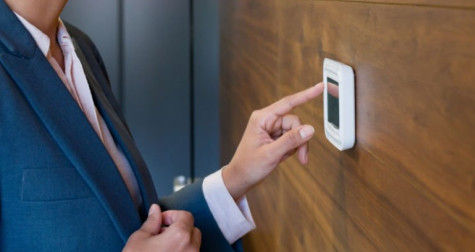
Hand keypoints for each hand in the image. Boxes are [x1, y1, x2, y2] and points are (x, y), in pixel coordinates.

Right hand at [123, 204, 200, 251]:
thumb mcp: (139, 239)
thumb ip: (151, 222)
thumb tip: (155, 210)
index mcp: (180, 236)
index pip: (186, 216)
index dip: (172, 215)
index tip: (160, 221)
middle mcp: (191, 249)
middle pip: (192, 230)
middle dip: (178, 228)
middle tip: (160, 234)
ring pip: (193, 245)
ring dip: (180, 242)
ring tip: (161, 248)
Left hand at [222, 83, 323, 199]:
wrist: (240, 178)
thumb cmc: (248, 166)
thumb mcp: (271, 154)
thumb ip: (291, 141)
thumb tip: (309, 129)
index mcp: (262, 118)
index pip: (288, 103)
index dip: (306, 95)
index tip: (320, 87)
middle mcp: (267, 120)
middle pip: (295, 123)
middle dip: (299, 140)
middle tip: (301, 157)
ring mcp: (271, 128)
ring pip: (296, 132)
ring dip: (296, 146)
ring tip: (284, 158)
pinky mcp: (275, 136)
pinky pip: (292, 138)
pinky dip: (292, 149)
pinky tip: (282, 156)